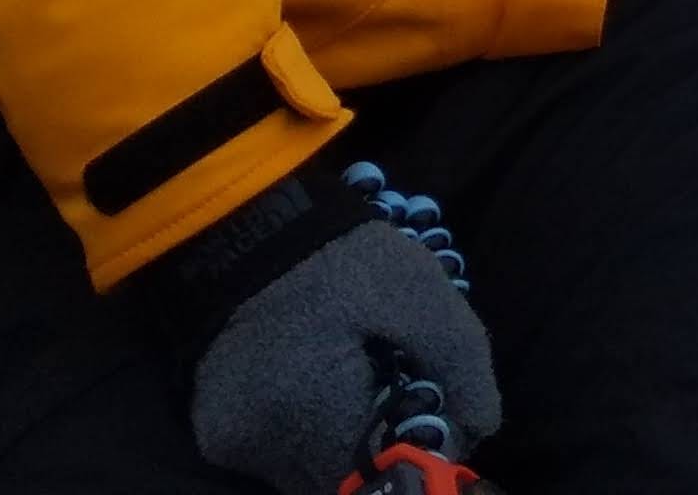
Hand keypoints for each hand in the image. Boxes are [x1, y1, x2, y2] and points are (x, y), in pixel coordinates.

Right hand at [146, 155, 500, 493]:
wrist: (244, 227)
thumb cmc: (338, 257)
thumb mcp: (418, 291)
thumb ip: (460, 361)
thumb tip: (482, 428)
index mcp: (311, 417)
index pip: (377, 480)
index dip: (414, 455)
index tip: (431, 415)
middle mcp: (261, 448)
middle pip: (339, 482)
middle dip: (378, 449)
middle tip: (395, 390)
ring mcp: (232, 446)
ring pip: (306, 472)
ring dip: (340, 443)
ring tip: (357, 380)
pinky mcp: (215, 434)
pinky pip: (275, 454)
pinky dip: (306, 431)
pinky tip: (320, 382)